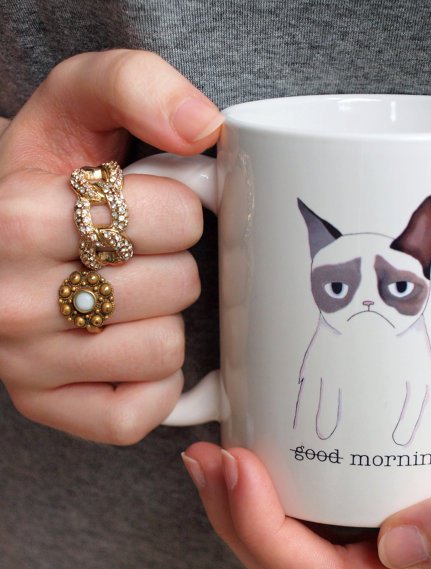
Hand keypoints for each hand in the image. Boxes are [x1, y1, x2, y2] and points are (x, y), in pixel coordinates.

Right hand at [0, 50, 221, 443]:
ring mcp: (24, 362)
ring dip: (165, 321)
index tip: (151, 208)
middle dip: (175, 263)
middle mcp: (10, 298)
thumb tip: (202, 125)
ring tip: (129, 297)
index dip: (181, 210)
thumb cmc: (45, 173)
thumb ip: (135, 83)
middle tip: (137, 254)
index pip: (175, 219)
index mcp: (18, 217)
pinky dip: (153, 385)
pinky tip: (130, 347)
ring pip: (164, 351)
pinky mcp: (43, 405)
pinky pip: (137, 413)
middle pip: (177, 287)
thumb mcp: (74, 104)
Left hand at [183, 340, 430, 568]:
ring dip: (252, 509)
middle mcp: (421, 567)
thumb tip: (397, 549)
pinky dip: (285, 490)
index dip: (265, 536)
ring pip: (308, 547)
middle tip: (207, 460)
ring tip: (219, 457)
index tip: (233, 468)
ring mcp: (411, 537)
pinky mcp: (407, 501)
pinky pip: (328, 514)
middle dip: (240, 523)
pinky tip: (268, 454)